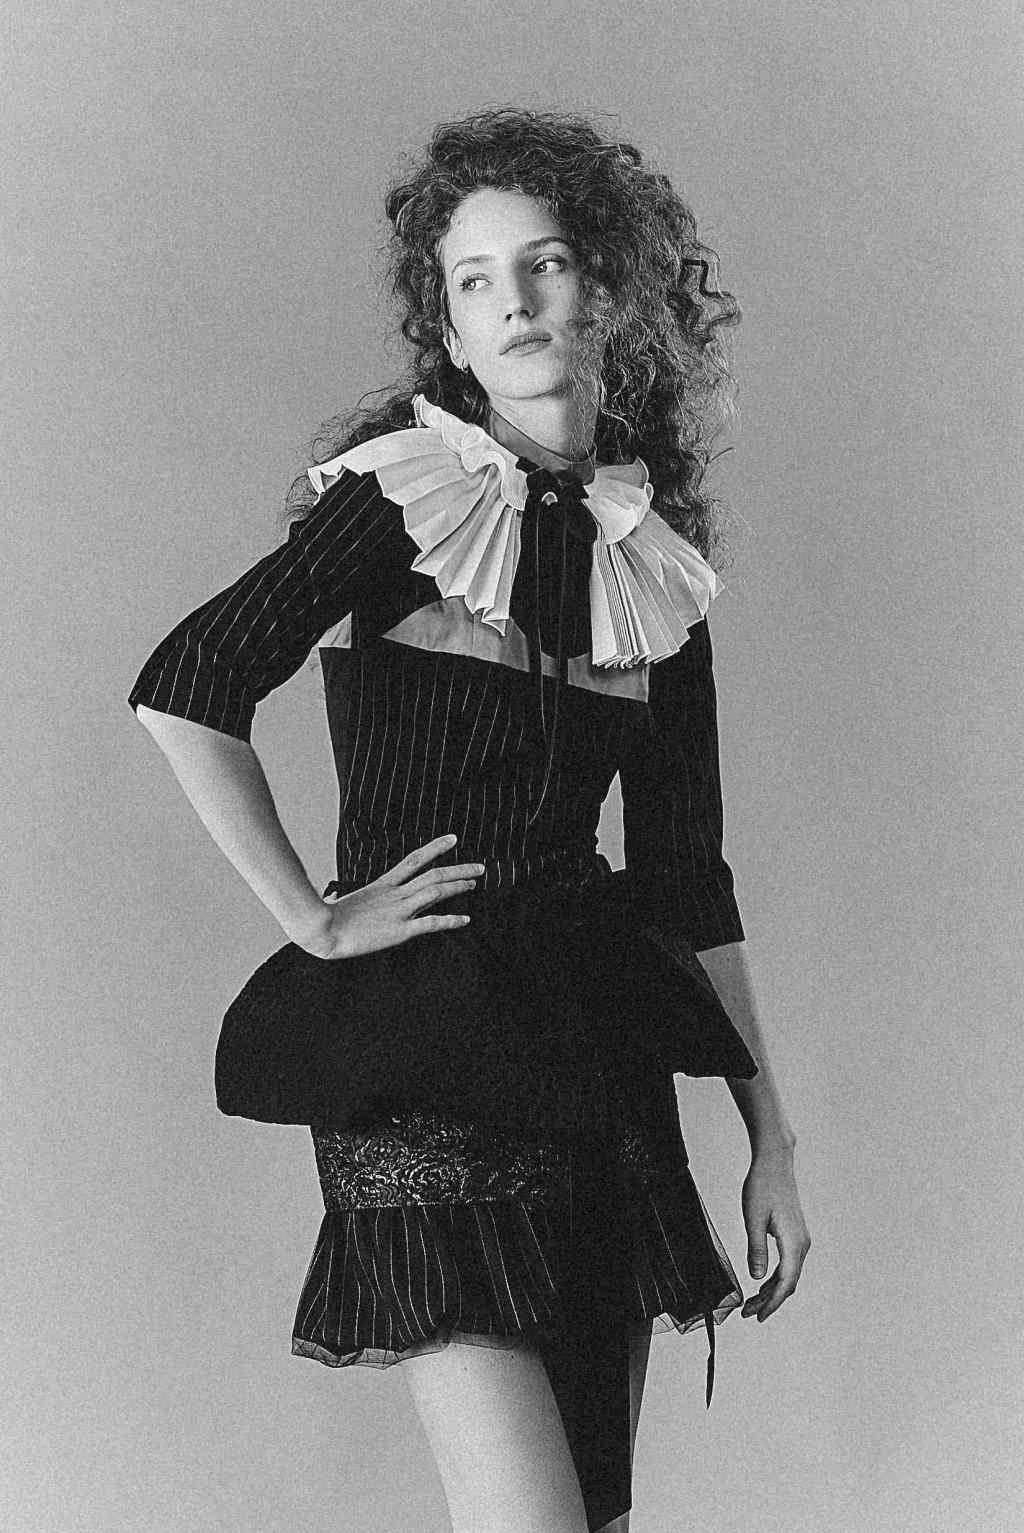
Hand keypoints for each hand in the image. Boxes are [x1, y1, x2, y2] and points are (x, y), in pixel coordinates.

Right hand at [294, 834, 484, 960]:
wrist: (320, 929)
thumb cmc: (323, 918)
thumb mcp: (337, 903)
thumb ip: (339, 898)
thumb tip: (329, 898)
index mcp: (382, 885)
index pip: (415, 860)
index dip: (436, 848)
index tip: (453, 839)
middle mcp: (395, 894)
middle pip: (434, 874)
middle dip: (459, 869)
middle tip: (480, 867)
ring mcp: (398, 911)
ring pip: (436, 891)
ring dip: (458, 886)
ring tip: (475, 884)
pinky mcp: (399, 931)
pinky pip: (431, 923)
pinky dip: (451, 920)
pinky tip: (465, 919)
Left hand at [739, 1143, 810, 1321]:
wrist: (775, 1163)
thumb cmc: (762, 1186)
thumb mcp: (753, 1218)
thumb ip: (756, 1249)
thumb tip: (756, 1277)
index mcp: (793, 1243)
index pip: (785, 1283)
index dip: (772, 1303)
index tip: (758, 1316)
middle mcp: (802, 1244)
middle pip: (788, 1283)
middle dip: (770, 1301)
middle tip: (748, 1313)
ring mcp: (800, 1239)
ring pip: (789, 1275)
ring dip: (772, 1291)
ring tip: (752, 1302)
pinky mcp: (795, 1234)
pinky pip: (788, 1264)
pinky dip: (776, 1277)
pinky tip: (762, 1282)